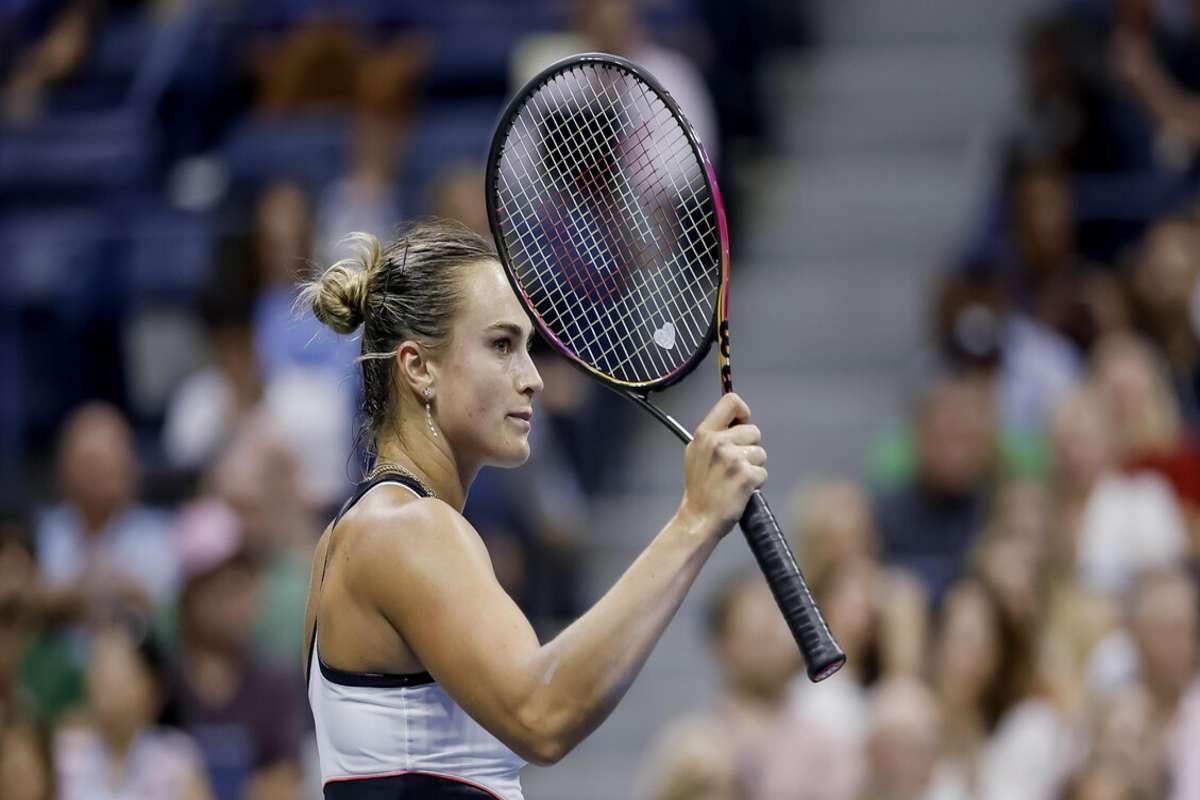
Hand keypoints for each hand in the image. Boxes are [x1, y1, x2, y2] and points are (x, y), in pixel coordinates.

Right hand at [678, 393, 766, 540]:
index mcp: (704, 434)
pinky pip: (763, 472)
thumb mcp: (696, 453)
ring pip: (760, 453)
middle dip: (750, 448)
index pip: (731, 402)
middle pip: (753, 431)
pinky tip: (740, 490)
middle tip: (734, 466)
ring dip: (753, 467)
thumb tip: (737, 419)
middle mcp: (718, 443)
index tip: (742, 425)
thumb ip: (714, 434)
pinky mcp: (747, 476)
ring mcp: (733, 459)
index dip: (743, 412)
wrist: (698, 519)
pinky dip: (756, 483)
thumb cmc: (700, 488)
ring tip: (735, 479)